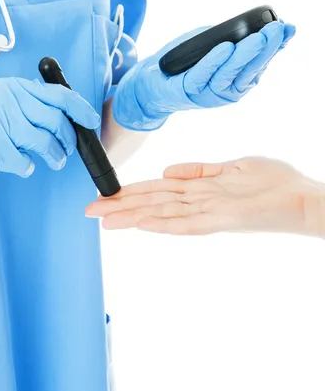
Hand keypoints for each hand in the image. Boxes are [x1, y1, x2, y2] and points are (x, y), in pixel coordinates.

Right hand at [0, 77, 99, 186]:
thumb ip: (27, 106)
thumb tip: (65, 118)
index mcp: (13, 87)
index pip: (58, 95)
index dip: (81, 109)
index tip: (92, 122)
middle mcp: (7, 99)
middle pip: (56, 121)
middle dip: (69, 140)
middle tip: (68, 151)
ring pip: (44, 142)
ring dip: (54, 156)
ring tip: (53, 161)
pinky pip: (24, 162)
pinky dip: (26, 167)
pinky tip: (18, 164)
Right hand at [86, 157, 324, 237]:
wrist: (304, 198)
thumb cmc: (274, 182)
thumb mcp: (233, 166)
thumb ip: (199, 170)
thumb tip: (166, 169)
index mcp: (200, 189)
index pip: (157, 190)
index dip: (129, 192)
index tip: (105, 195)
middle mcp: (199, 202)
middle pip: (152, 203)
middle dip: (120, 207)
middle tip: (88, 211)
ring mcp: (209, 211)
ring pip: (163, 212)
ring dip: (132, 216)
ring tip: (104, 218)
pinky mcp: (224, 217)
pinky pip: (189, 222)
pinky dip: (164, 223)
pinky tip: (142, 224)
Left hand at [113, 21, 294, 130]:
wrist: (147, 83)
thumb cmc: (180, 63)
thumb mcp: (209, 46)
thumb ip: (228, 39)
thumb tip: (248, 26)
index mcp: (235, 81)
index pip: (260, 64)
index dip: (276, 48)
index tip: (289, 29)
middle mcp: (226, 91)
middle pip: (250, 71)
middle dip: (266, 49)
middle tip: (278, 29)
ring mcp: (207, 94)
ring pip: (230, 75)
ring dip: (246, 55)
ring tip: (259, 37)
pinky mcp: (186, 91)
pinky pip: (203, 75)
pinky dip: (215, 62)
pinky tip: (226, 48)